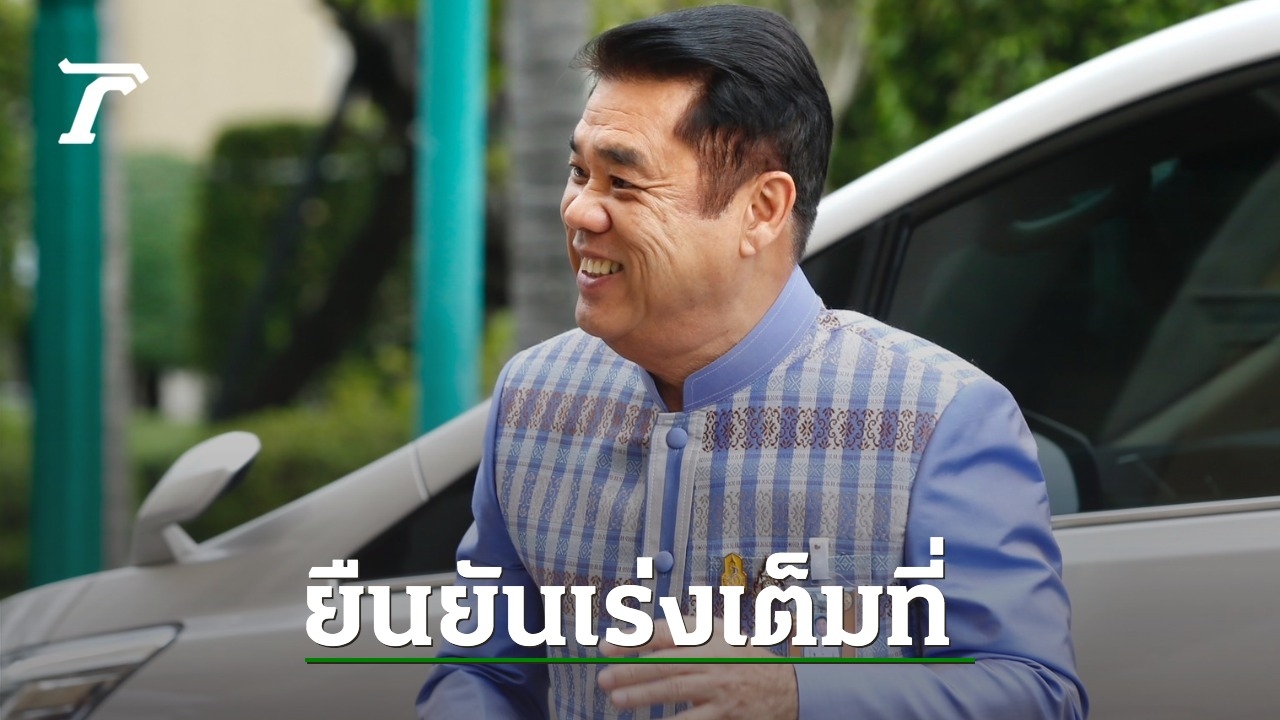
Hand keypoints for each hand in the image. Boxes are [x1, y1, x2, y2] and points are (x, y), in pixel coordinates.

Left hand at [597, 618, 798, 719]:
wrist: (786, 689)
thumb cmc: (742, 658)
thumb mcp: (720, 634)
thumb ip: (684, 631)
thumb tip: (638, 632)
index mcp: (708, 637)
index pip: (666, 633)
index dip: (635, 638)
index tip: (607, 645)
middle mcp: (712, 661)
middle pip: (666, 664)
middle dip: (632, 670)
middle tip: (604, 677)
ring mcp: (718, 689)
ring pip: (675, 691)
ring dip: (643, 696)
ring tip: (616, 700)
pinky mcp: (724, 715)